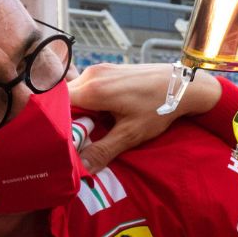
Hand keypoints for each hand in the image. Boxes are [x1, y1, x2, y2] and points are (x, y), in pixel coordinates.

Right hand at [68, 63, 220, 171]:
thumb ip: (103, 150)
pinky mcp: (108, 69)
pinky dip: (88, 101)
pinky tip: (100, 116)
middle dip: (65, 119)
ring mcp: (100, 69)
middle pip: (64, 98)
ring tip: (88, 129)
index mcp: (93, 90)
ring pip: (75, 92)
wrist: (183, 85)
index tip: (58, 140)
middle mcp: (92, 75)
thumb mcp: (131, 134)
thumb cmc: (159, 107)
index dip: (54, 123)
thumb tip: (82, 167)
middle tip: (73, 139)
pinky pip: (87, 86)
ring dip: (77, 110)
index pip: (56, 104)